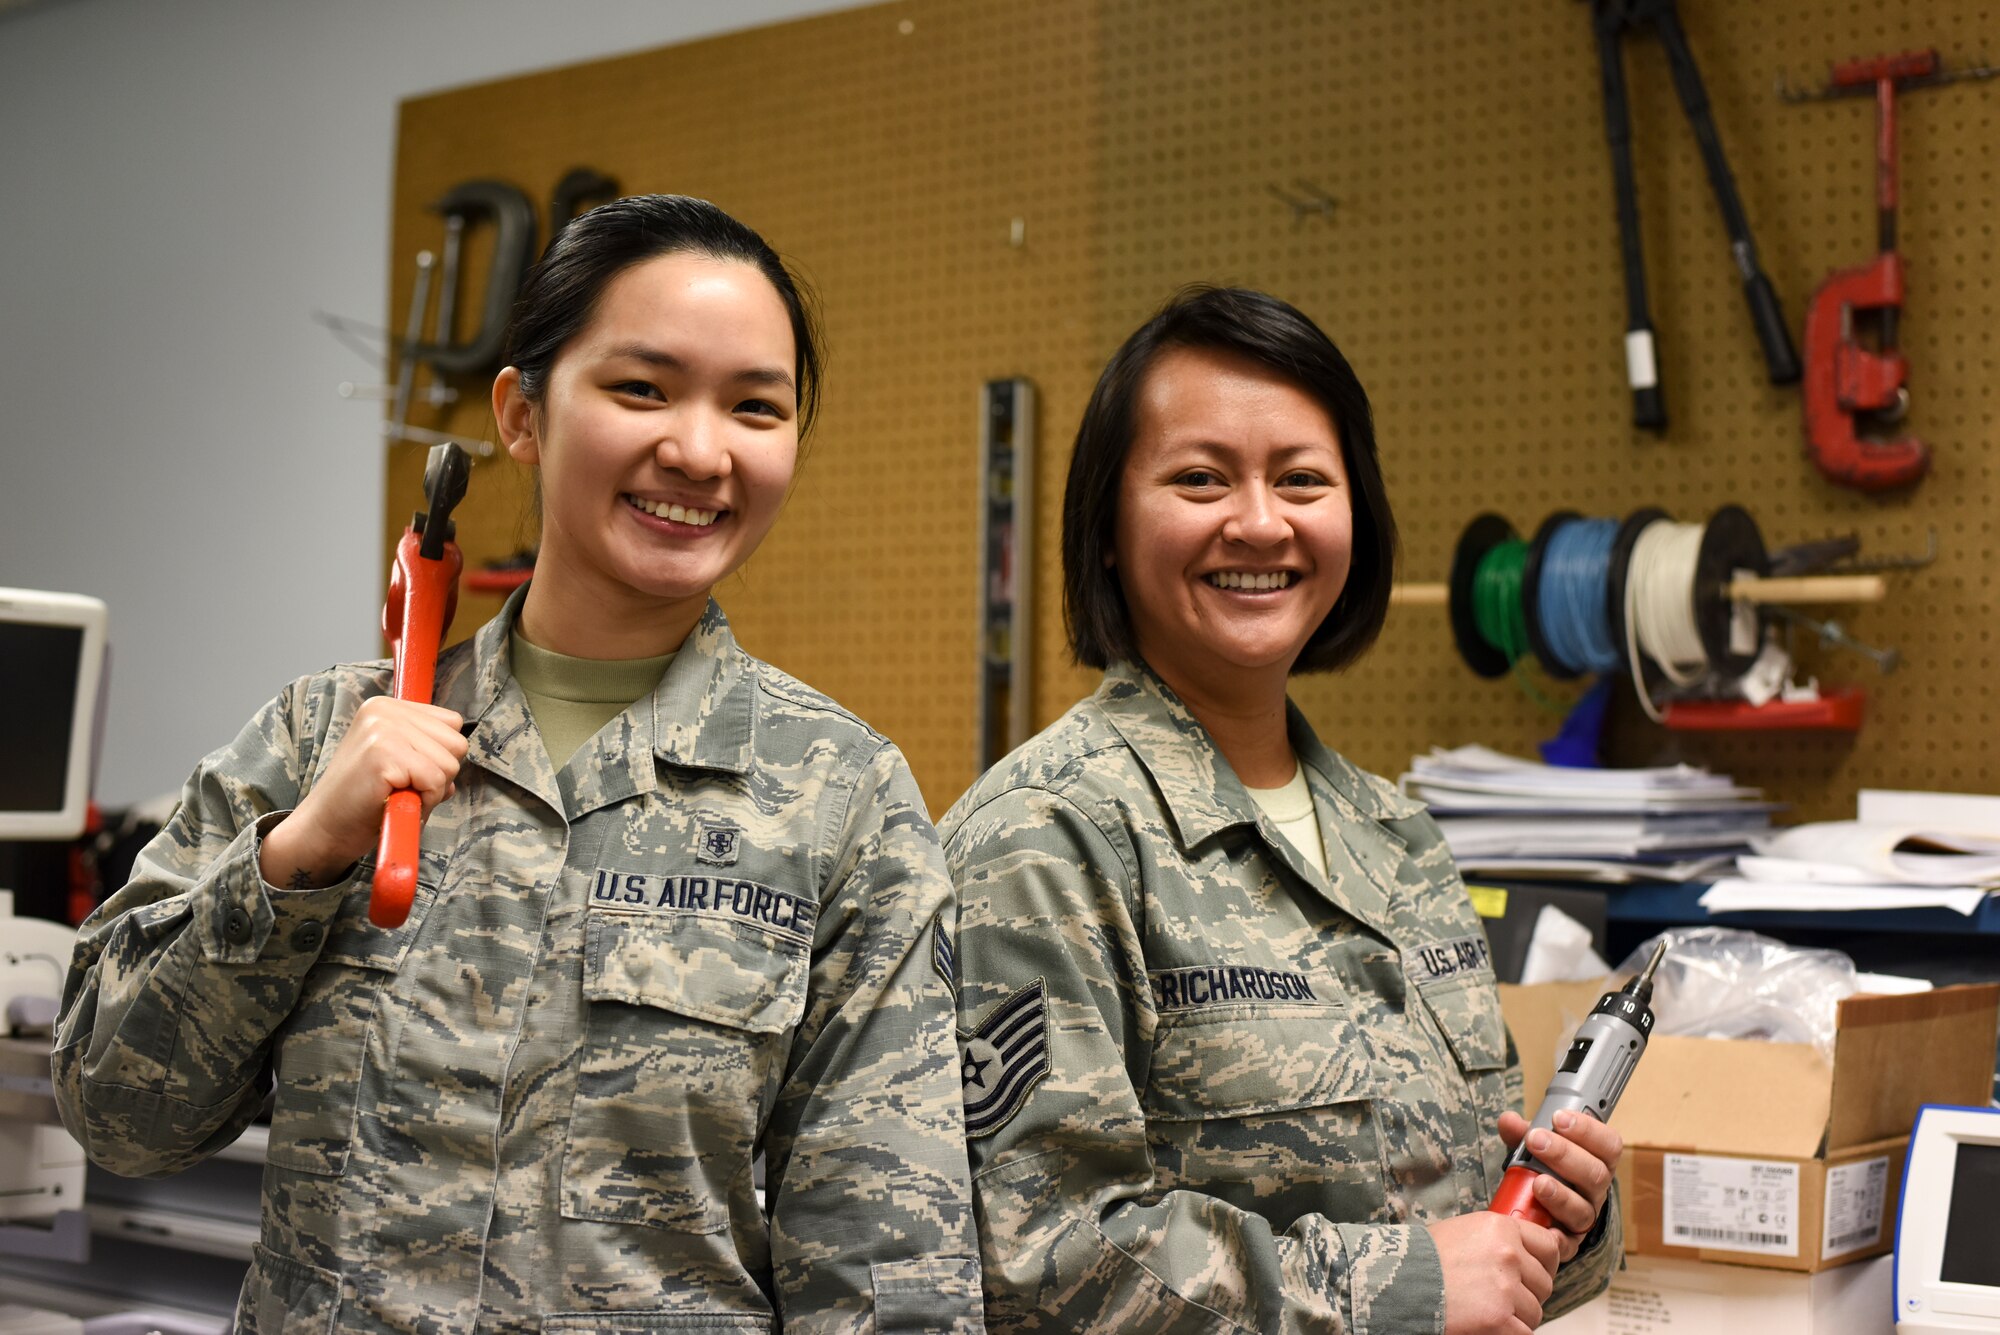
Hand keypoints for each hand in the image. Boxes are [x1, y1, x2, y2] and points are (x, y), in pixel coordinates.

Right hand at [260, 697, 466, 888]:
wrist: (323, 829)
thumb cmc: (362, 800)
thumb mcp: (398, 763)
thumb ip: (428, 751)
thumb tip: (459, 749)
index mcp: (387, 706)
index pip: (452, 723)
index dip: (439, 757)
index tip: (407, 772)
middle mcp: (384, 710)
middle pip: (456, 743)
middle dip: (439, 775)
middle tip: (401, 788)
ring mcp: (382, 729)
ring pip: (450, 763)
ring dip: (431, 790)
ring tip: (396, 795)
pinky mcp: (383, 754)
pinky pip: (436, 781)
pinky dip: (424, 801)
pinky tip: (394, 801)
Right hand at [1428, 1210, 1558, 1334]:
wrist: (1397, 1281)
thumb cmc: (1424, 1258)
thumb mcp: (1465, 1231)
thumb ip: (1499, 1239)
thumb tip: (1529, 1252)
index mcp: (1501, 1228)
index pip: (1548, 1247)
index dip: (1544, 1264)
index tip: (1536, 1272)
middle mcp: (1508, 1255)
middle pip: (1543, 1284)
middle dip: (1526, 1293)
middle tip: (1500, 1296)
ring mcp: (1506, 1288)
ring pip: (1534, 1311)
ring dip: (1516, 1316)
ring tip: (1486, 1310)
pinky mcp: (1499, 1318)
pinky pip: (1524, 1332)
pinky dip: (1508, 1332)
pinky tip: (1487, 1324)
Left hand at [1497, 1108, 1622, 1262]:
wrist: (1536, 1213)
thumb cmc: (1541, 1171)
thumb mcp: (1532, 1149)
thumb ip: (1522, 1134)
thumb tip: (1509, 1121)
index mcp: (1596, 1161)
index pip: (1608, 1144)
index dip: (1589, 1130)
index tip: (1559, 1117)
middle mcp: (1595, 1190)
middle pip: (1596, 1174)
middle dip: (1565, 1154)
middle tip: (1535, 1140)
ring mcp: (1584, 1217)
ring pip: (1583, 1208)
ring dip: (1561, 1194)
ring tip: (1538, 1182)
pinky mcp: (1570, 1242)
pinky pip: (1567, 1242)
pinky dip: (1554, 1236)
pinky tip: (1541, 1226)